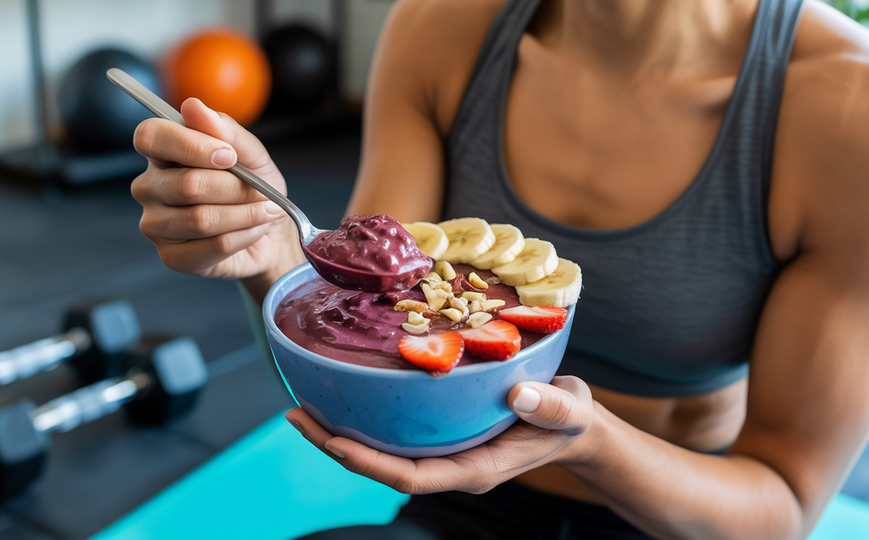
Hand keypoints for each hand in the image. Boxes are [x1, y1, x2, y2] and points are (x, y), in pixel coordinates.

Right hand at [132, 98, 295, 278]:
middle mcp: (149, 187)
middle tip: (262, 192)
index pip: (150, 136)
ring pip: (201, 219)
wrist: (271, 233)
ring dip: (245, 214)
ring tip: (264, 211)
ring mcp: (155, 224)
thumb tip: (193, 106)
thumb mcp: (252, 154)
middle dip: (236, 188)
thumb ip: (225, 130)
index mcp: (162, 153)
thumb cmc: (255, 187)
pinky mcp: (171, 257)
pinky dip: (244, 236)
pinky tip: (254, 231)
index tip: (229, 156)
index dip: (190, 145)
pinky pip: (212, 246)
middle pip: (187, 184)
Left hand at [285, 376, 596, 494]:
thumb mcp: (569, 410)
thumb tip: (518, 393)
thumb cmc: (570, 418)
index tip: (333, 442)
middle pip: (382, 465)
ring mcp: (444, 449)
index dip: (369, 463)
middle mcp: (450, 463)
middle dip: (335, 445)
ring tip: (302, 404)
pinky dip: (367, 414)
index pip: (410, 477)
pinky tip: (345, 390)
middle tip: (295, 415)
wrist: (573, 422)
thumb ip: (550, 406)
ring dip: (341, 431)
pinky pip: (396, 430)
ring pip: (382, 449)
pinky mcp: (442, 431)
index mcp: (474, 469)